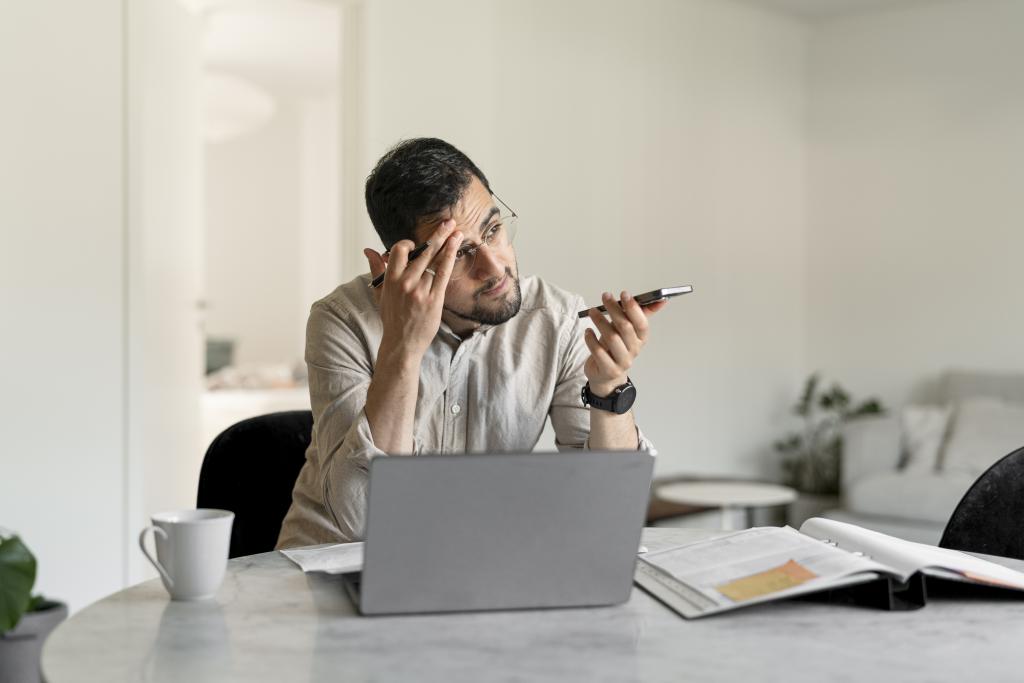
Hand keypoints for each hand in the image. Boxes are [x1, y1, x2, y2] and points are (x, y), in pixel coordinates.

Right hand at [364, 220, 461, 360]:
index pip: (399, 250)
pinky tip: (456, 245)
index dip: (408, 244)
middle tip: (448, 221)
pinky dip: (450, 257)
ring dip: (447, 244)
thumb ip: (376, 269)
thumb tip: (368, 250)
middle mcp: (405, 282)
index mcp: (390, 279)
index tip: (415, 244)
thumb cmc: (392, 318)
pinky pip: (443, 272)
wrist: (402, 343)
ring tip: (457, 231)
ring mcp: (420, 290)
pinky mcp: (434, 298)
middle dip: (437, 234)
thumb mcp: (380, 293)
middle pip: (423, 251)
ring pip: (435, 261)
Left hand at [584, 290, 665, 395]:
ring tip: (592, 312)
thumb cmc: (615, 348)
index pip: (642, 323)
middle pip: (626, 327)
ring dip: (601, 322)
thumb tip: (660, 300)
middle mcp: (634, 350)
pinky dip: (592, 340)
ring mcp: (622, 362)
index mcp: (641, 339)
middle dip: (615, 309)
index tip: (624, 294)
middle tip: (605, 296)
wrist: (606, 375)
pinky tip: (587, 331)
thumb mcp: (627, 331)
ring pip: (612, 338)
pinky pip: (599, 352)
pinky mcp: (609, 370)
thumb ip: (640, 314)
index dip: (634, 308)